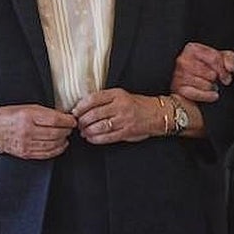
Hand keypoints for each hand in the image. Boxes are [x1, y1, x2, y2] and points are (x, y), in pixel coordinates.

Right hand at [0, 104, 75, 158]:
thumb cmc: (10, 115)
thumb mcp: (27, 107)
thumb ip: (45, 112)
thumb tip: (64, 116)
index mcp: (28, 116)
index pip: (55, 120)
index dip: (68, 121)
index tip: (73, 120)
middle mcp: (27, 131)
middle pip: (56, 133)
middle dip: (67, 131)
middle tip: (70, 127)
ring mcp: (26, 144)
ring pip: (53, 144)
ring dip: (63, 140)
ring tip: (65, 135)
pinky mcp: (26, 154)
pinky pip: (47, 154)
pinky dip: (57, 150)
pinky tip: (61, 145)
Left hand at [73, 89, 191, 143]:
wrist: (158, 114)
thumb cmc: (138, 105)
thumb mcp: (122, 96)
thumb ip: (105, 100)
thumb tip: (83, 108)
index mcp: (117, 94)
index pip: (93, 99)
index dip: (80, 107)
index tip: (74, 112)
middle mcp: (120, 106)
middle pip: (94, 114)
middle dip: (82, 121)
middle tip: (78, 124)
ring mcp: (124, 119)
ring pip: (99, 126)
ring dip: (87, 131)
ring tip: (84, 132)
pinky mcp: (127, 131)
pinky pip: (107, 137)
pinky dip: (96, 139)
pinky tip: (91, 138)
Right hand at [172, 43, 233, 102]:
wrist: (192, 80)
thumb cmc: (207, 66)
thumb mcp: (221, 57)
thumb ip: (229, 59)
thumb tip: (230, 68)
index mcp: (192, 48)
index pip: (214, 59)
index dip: (223, 70)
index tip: (226, 76)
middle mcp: (183, 60)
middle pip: (211, 74)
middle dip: (216, 79)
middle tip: (215, 80)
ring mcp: (179, 75)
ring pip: (206, 85)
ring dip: (210, 87)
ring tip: (208, 84)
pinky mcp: (178, 88)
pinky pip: (198, 95)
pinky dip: (207, 96)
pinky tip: (212, 95)